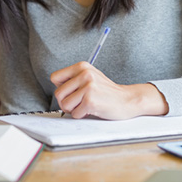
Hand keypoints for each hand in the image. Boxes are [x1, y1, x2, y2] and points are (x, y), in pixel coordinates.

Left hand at [50, 62, 168, 119]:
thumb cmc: (106, 92)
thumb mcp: (90, 77)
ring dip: (74, 110)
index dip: (62, 88)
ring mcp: (88, 87)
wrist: (127, 99)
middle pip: (58, 94)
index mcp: (82, 66)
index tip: (72, 92)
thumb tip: (56, 88)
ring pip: (65, 105)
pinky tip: (93, 109)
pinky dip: (82, 115)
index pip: (55, 78)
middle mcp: (84, 74)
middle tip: (79, 103)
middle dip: (66, 102)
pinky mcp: (90, 100)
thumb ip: (74, 79)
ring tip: (86, 105)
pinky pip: (75, 114)